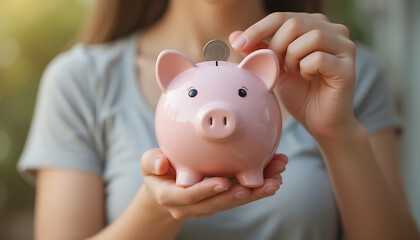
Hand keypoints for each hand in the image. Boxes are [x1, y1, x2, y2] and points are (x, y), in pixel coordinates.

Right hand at [141, 148, 286, 219]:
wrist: (165, 188)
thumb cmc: (157, 173)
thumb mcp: (148, 165)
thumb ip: (152, 162)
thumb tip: (162, 163)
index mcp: (172, 198)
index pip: (190, 196)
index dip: (206, 190)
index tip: (224, 182)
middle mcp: (193, 207)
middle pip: (220, 203)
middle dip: (244, 194)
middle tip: (266, 184)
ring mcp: (209, 205)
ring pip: (234, 200)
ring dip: (258, 191)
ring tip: (277, 178)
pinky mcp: (221, 199)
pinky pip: (240, 193)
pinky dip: (258, 185)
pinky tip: (274, 174)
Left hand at [230, 12, 357, 140]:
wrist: (320, 122)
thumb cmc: (300, 94)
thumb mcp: (275, 68)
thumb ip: (259, 50)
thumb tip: (234, 36)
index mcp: (315, 26)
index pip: (282, 17)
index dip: (258, 29)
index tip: (238, 44)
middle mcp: (334, 31)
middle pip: (294, 23)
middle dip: (277, 47)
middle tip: (277, 66)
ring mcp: (345, 47)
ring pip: (310, 37)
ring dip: (293, 58)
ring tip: (295, 72)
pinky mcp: (348, 66)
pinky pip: (318, 58)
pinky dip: (306, 69)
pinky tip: (308, 78)